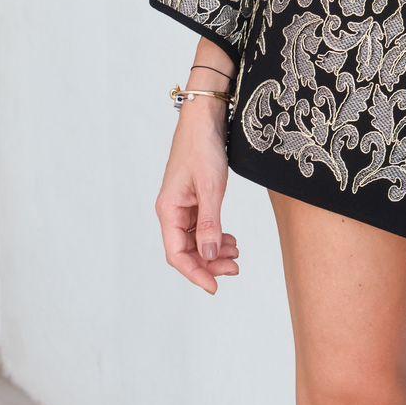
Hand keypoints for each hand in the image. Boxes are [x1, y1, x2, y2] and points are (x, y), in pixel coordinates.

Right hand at [155, 101, 239, 293]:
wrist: (205, 118)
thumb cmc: (203, 147)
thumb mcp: (211, 187)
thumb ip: (210, 223)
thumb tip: (209, 256)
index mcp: (168, 210)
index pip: (177, 254)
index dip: (195, 273)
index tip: (214, 287)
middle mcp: (172, 210)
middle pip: (187, 250)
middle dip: (209, 263)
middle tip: (235, 268)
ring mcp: (182, 204)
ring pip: (196, 239)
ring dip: (214, 250)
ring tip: (237, 254)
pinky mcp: (193, 197)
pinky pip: (202, 226)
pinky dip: (216, 235)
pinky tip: (231, 239)